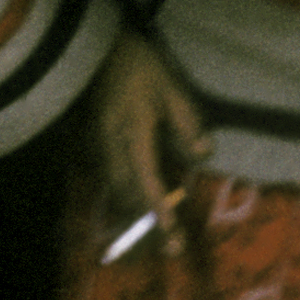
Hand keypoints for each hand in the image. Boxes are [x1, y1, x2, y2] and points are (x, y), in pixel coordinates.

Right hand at [91, 34, 208, 232]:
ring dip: (138, 216)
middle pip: (129, 194)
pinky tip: (139, 209)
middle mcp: (112, 146)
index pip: (146, 177)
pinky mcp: (95, 145)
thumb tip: (204, 153)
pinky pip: (111, 181)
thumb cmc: (138, 65)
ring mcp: (100, 147)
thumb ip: (187, 121)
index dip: (158, 206)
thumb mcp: (170, 87)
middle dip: (150, 224)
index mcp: (132, 132)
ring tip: (162, 237)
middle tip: (173, 249)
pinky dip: (127, 199)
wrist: (96, 50)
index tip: (171, 231)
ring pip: (118, 191)